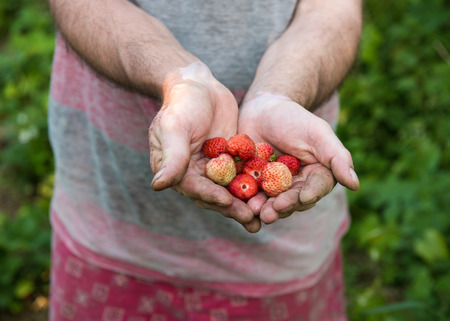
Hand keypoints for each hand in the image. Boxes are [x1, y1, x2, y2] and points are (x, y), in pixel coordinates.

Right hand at [148, 62, 259, 231]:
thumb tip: (158, 185)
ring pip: (231, 190)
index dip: (211, 196)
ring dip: (245, 204)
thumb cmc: (182, 103)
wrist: (199, 85)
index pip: (195, 188)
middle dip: (233, 208)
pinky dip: (255, 185)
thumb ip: (172, 157)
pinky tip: (272, 194)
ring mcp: (214, 168)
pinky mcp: (230, 160)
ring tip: (262, 218)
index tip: (228, 202)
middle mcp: (194, 174)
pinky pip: (243, 175)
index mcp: (176, 171)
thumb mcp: (175, 128)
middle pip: (215, 195)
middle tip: (252, 220)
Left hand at [238, 92, 358, 223]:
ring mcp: (274, 187)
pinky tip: (240, 203)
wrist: (263, 110)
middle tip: (273, 210)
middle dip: (283, 206)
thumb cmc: (294, 118)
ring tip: (255, 210)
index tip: (302, 198)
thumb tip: (355, 185)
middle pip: (292, 200)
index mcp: (317, 175)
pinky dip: (246, 201)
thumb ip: (337, 157)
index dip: (309, 194)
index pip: (316, 188)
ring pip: (272, 202)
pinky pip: (251, 195)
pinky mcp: (254, 185)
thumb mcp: (318, 133)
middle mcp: (297, 185)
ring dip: (264, 208)